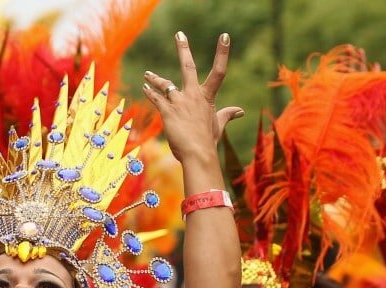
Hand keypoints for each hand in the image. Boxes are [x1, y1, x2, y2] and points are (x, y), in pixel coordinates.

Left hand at [141, 32, 243, 164]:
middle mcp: (193, 95)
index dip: (223, 52)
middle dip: (183, 49)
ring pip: (165, 84)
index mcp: (207, 97)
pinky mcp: (167, 111)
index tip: (225, 36)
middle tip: (179, 34)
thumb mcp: (218, 125)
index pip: (219, 71)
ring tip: (147, 75)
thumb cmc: (208, 141)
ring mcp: (179, 102)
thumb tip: (240, 111)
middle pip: (188, 67)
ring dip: (155, 78)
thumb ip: (227, 114)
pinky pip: (156, 97)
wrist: (198, 154)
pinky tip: (145, 87)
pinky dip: (150, 92)